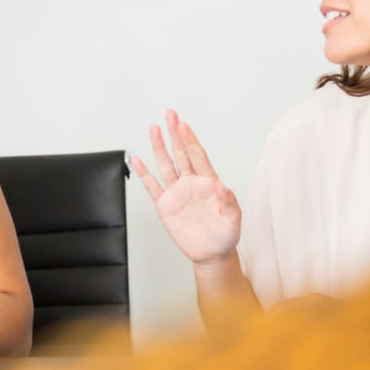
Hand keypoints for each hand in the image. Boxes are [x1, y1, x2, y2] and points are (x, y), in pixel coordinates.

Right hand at [133, 110, 241, 265]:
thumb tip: (221, 185)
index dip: (190, 141)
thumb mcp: (232, 219)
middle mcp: (191, 183)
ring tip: (154, 129)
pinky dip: (144, 173)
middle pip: (181, 153)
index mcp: (208, 183)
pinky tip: (137, 160)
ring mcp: (177, 193)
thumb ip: (228, 202)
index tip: (183, 125)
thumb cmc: (225, 235)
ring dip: (159, 147)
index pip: (197, 156)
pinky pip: (152, 186)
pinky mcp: (165, 205)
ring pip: (166, 165)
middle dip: (175, 134)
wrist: (211, 253)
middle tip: (170, 115)